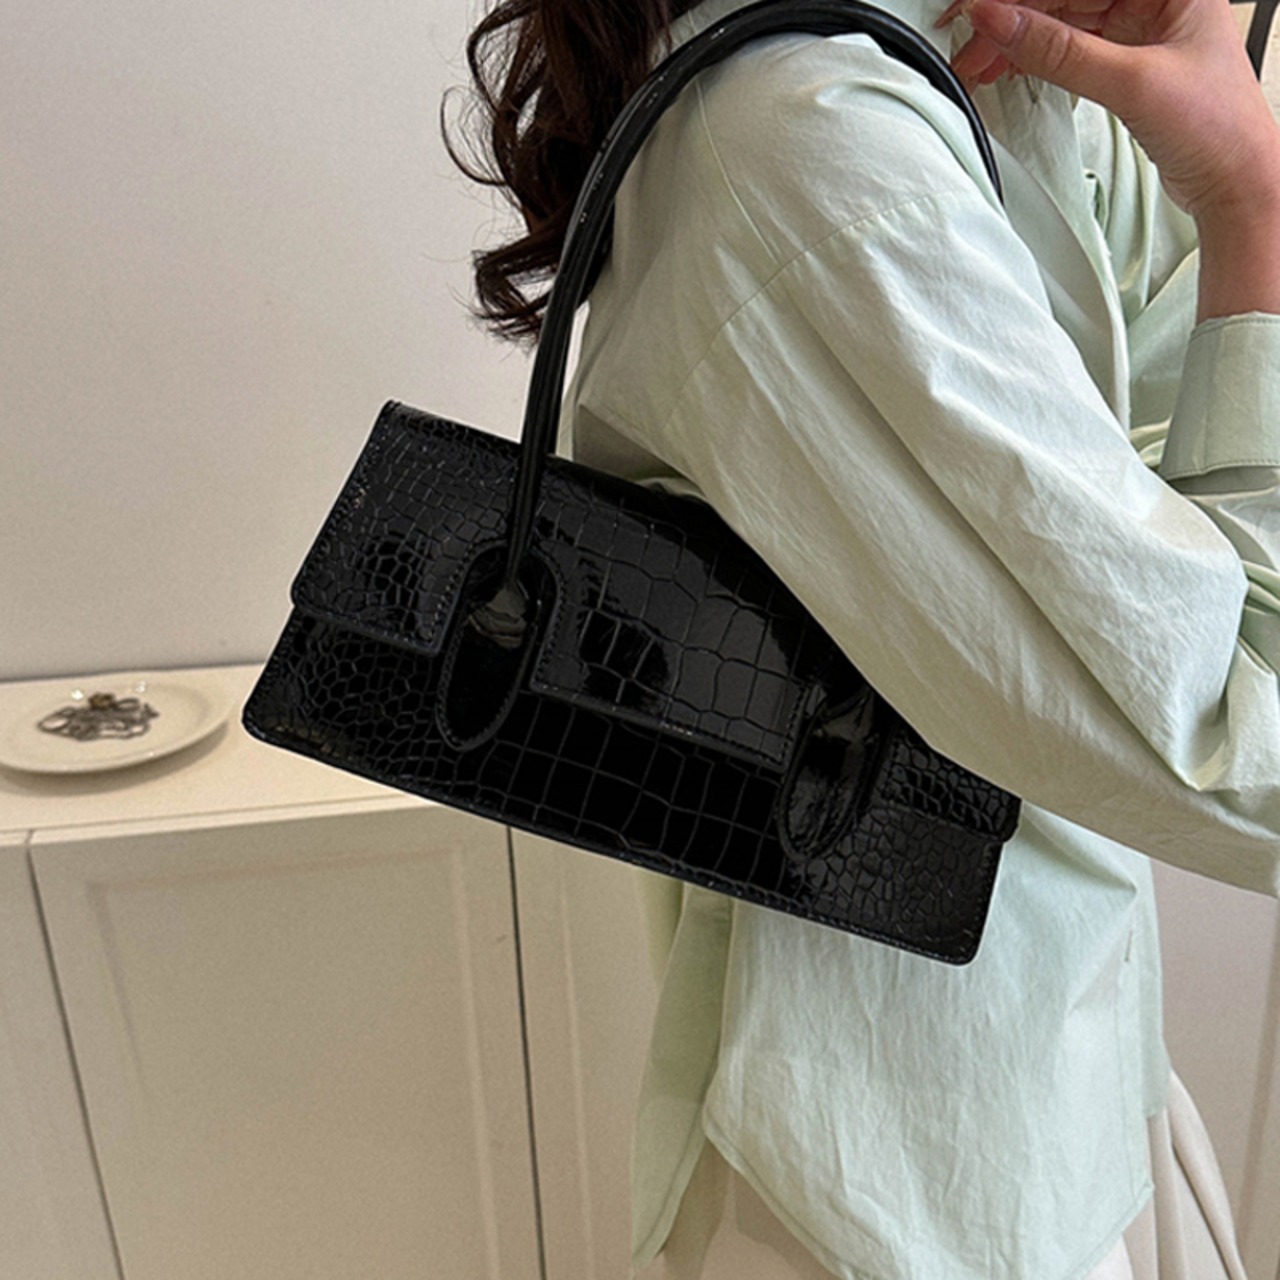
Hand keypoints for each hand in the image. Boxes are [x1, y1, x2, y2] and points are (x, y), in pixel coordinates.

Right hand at [944, 0, 1279, 219]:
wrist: (1236, 181)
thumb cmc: (1217, 126)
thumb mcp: (1131, 83)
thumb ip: (1060, 52)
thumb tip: (1001, 21)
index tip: (973, 11)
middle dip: (1009, 19)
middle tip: (965, 44)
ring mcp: (1138, 27)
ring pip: (1060, 21)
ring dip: (1015, 43)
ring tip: (975, 65)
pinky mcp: (1125, 59)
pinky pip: (1068, 47)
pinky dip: (1033, 60)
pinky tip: (1006, 68)